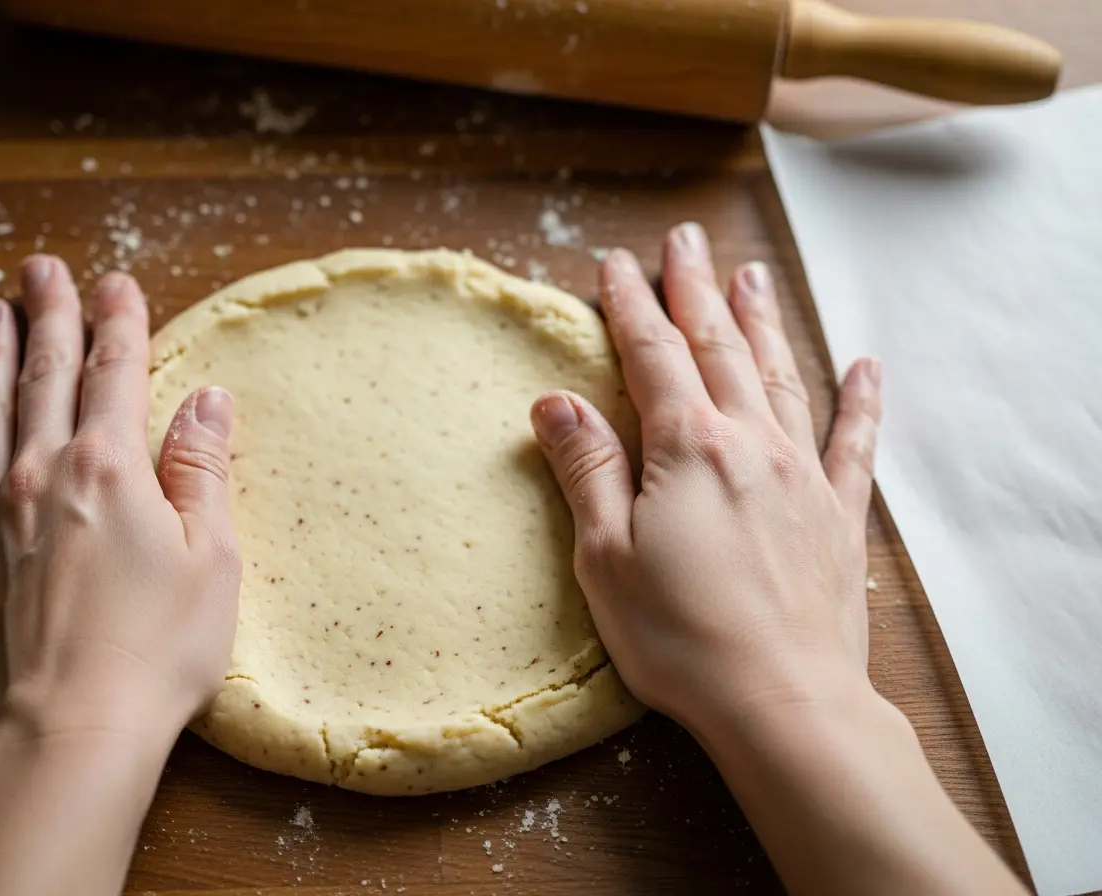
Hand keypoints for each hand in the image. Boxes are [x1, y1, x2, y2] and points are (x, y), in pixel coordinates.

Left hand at [0, 255, 241, 748]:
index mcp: (111, 469)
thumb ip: (203, 470)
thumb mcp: (213, 556)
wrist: (73, 730)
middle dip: (48, 317)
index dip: (120, 323)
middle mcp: (42, 475)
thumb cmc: (160, 650)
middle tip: (40, 268)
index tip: (117, 283)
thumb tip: (209, 400)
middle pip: (45, 378)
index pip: (117, 373)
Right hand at [530, 224, 881, 739]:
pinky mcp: (836, 515)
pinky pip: (852, 442)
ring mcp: (801, 475)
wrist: (784, 701)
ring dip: (762, 322)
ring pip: (779, 376)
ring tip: (753, 274)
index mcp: (687, 448)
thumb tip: (556, 399)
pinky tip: (866, 366)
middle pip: (719, 347)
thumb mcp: (606, 556)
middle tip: (686, 240)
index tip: (616, 262)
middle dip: (697, 289)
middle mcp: (750, 444)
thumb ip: (587, 468)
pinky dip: (859, 401)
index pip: (652, 355)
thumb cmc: (681, 637)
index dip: (632, 304)